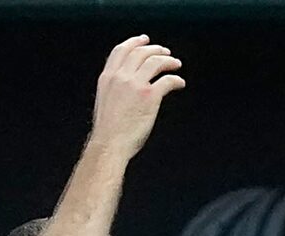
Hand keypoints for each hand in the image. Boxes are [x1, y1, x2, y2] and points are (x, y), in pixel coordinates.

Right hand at [90, 34, 185, 159]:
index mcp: (107, 78)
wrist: (109, 146)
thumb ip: (114, 89)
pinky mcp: (150, 96)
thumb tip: (128, 85)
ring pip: (156, 61)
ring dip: (169, 61)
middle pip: (141, 53)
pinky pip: (168, 80)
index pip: (121, 51)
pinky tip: (180, 83)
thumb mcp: (104, 102)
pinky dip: (176, 79)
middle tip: (165, 53)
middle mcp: (121, 77)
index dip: (135, 42)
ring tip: (176, 64)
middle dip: (155, 49)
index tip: (145, 40)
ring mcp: (135, 85)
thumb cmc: (107, 132)